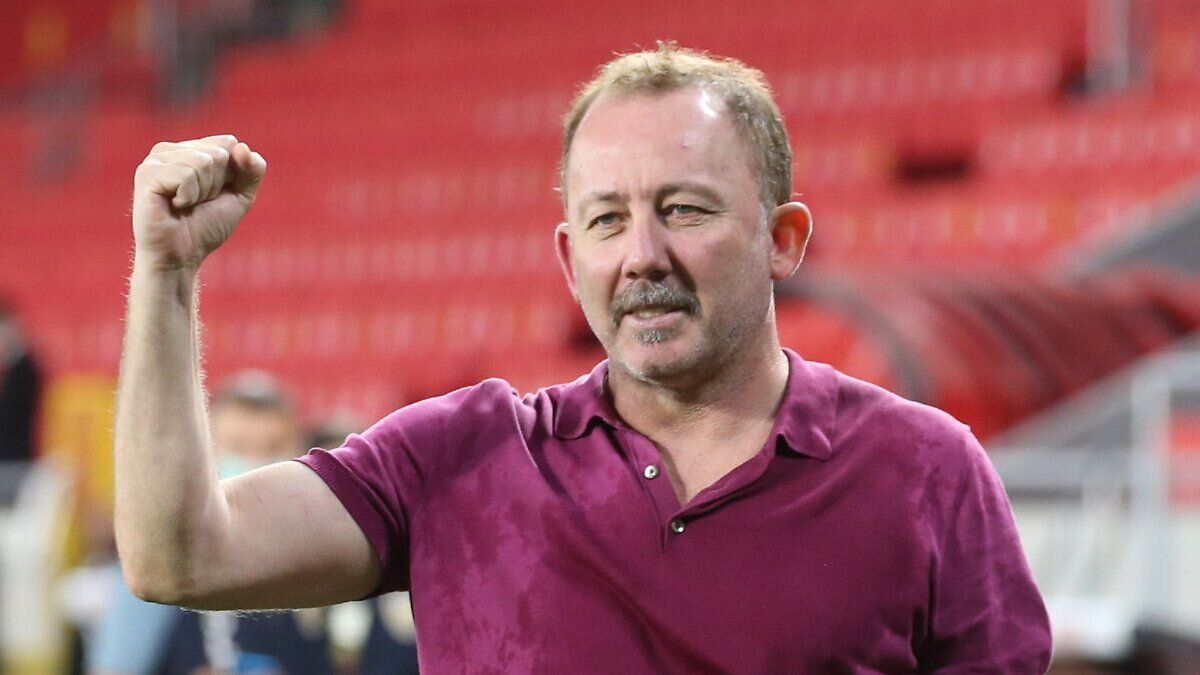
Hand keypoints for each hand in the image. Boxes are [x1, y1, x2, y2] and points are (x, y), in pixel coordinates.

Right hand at [132, 135, 265, 269]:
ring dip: (202, 192)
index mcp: (191, 148)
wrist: (181, 256)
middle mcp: (171, 149)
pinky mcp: (146, 172)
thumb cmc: (206, 226)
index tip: (214, 195)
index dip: (232, 176)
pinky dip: (188, 197)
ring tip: (184, 205)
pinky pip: (186, 175)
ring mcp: (156, 158)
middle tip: (197, 203)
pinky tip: (173, 206)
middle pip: (219, 153)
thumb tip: (242, 146)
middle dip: (217, 185)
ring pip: (203, 162)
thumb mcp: (242, 196)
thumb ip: (253, 169)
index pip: (229, 143)